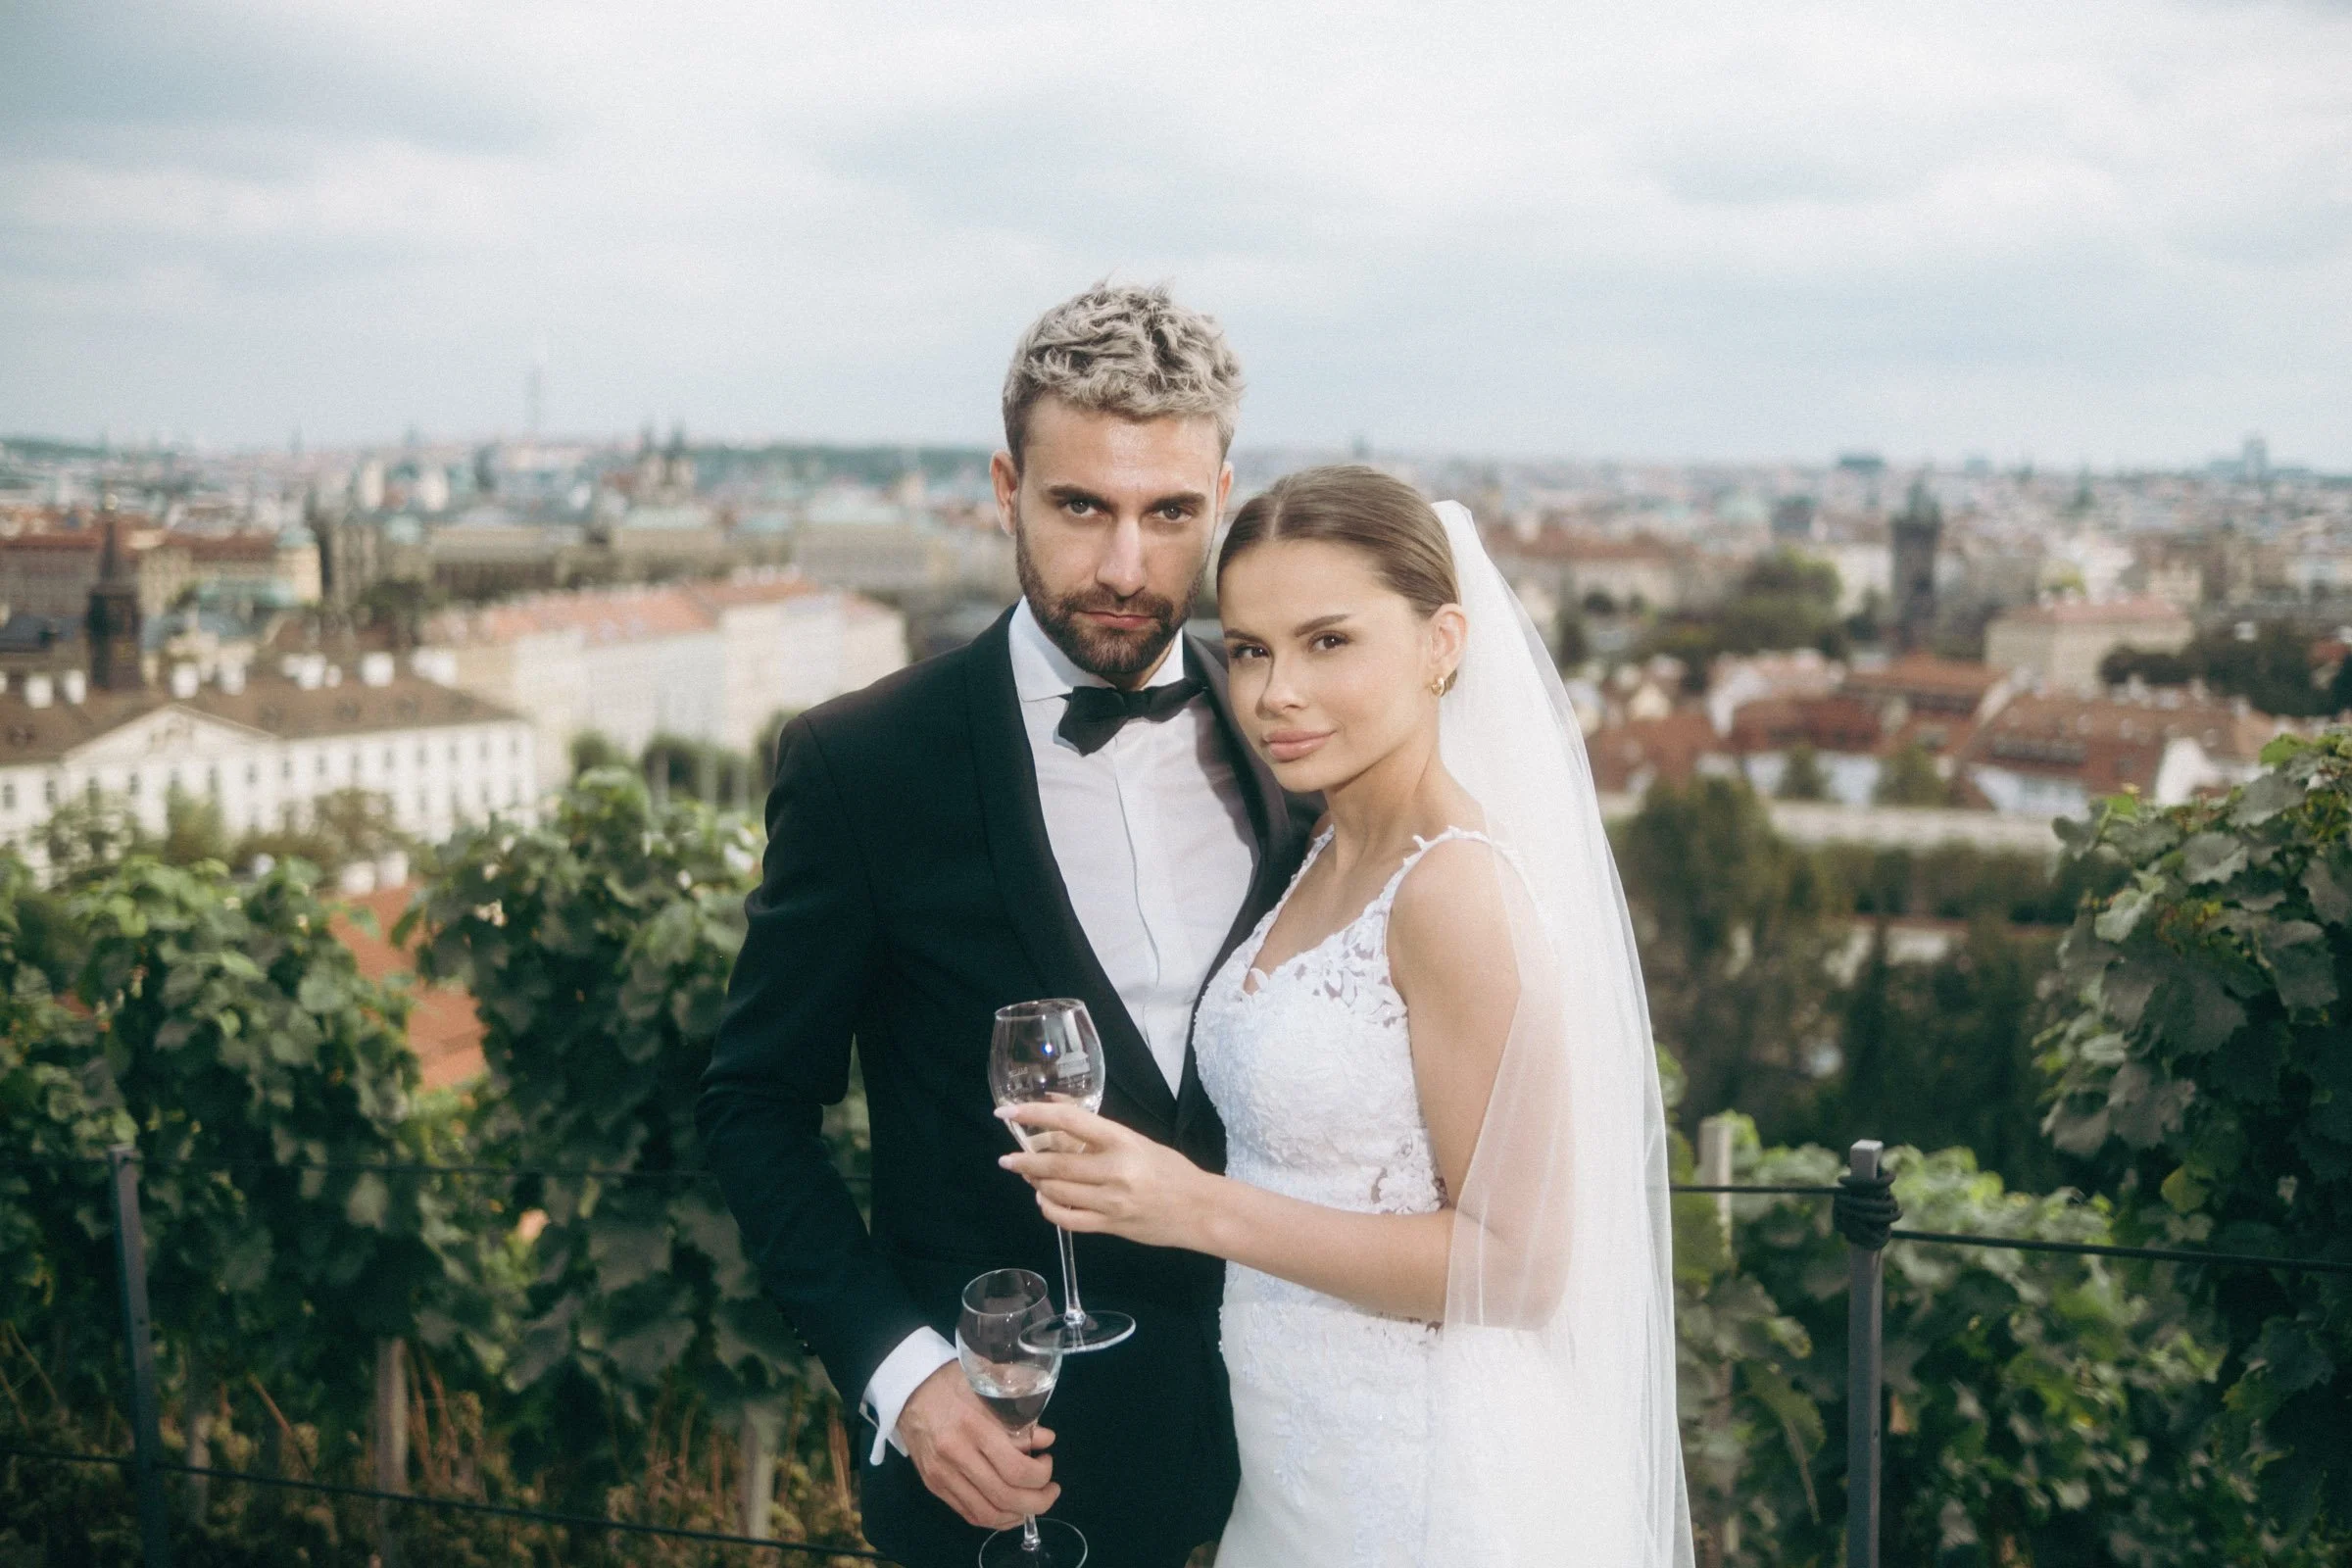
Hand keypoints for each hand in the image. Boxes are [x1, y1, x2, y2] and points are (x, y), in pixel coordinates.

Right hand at [895, 1360, 1057, 1528]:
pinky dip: (996, 1519)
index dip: (1040, 1474)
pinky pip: (969, 1514)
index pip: (1015, 1469)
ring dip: (1018, 1515)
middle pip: (1005, 1497)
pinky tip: (1011, 1509)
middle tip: (1050, 1489)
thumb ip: (1019, 1414)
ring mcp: (942, 1475)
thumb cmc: (952, 1382)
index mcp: (973, 1427)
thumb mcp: (988, 1385)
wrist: (908, 1391)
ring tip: (1034, 1501)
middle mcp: (956, 1457)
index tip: (1048, 1461)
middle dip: (1038, 1501)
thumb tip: (1046, 1439)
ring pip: (987, 1513)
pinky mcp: (934, 1486)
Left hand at [998, 1102, 1214, 1250]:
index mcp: (1122, 1140)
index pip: (1069, 1121)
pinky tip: (1045, 1200)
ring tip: (1027, 1177)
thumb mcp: (1137, 1142)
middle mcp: (1114, 1169)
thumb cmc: (1170, 1170)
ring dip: (1035, 1183)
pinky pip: (1068, 1219)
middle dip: (1024, 1161)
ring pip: (1057, 1191)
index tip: (1008, 1113)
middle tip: (1007, 1159)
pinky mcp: (1110, 1226)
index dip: (1034, 1114)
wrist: (1201, 1210)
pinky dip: (1049, 1209)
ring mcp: (1111, 1201)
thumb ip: (1099, 1133)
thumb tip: (1058, 1111)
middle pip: (1055, 1163)